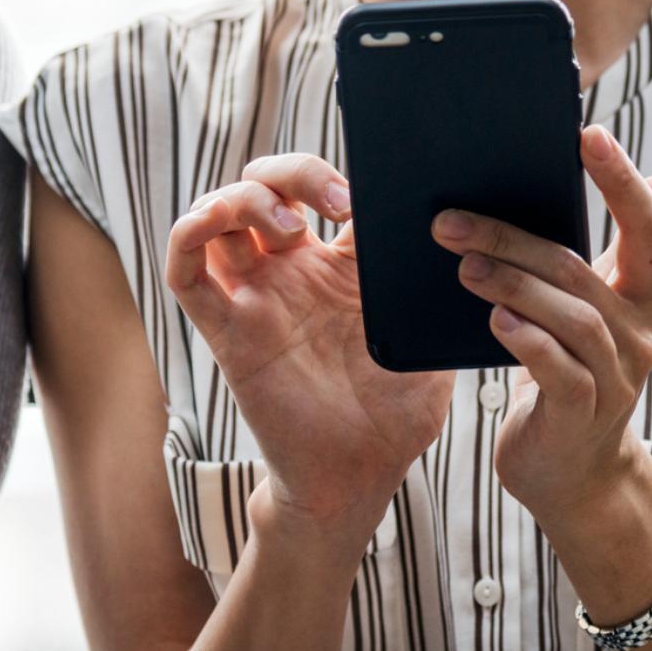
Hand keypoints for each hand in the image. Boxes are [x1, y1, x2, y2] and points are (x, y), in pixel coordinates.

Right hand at [166, 153, 452, 525]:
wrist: (358, 477)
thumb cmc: (396, 415)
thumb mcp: (429, 341)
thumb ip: (434, 292)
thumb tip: (465, 241)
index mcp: (341, 269)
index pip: (322, 192)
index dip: (337, 176)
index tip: (369, 196)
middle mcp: (291, 275)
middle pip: (264, 187)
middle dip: (291, 173)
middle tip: (335, 203)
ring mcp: (256, 299)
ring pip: (220, 217)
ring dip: (244, 199)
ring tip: (288, 226)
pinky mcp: (227, 331)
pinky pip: (186, 272)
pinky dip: (187, 234)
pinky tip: (211, 224)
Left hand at [431, 125, 651, 521]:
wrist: (575, 470)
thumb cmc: (578, 372)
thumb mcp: (605, 308)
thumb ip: (623, 250)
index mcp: (647, 294)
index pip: (646, 226)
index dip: (620, 180)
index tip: (587, 134)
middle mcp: (640, 332)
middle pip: (579, 269)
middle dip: (513, 237)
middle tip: (453, 220)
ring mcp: (616, 376)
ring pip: (567, 316)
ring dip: (510, 285)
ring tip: (461, 265)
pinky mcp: (582, 414)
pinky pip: (556, 368)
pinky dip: (525, 340)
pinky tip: (494, 320)